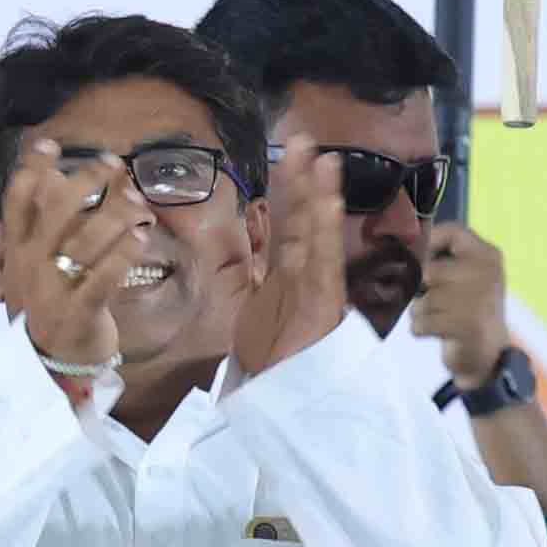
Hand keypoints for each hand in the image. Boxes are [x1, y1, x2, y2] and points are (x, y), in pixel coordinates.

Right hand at [0, 141, 155, 373]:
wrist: (51, 364)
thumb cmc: (53, 301)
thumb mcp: (36, 264)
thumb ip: (43, 224)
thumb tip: (49, 176)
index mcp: (18, 252)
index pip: (17, 202)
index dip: (31, 170)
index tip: (50, 145)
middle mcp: (31, 267)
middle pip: (55, 213)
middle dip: (85, 182)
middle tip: (112, 164)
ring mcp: (54, 292)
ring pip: (84, 243)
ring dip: (115, 214)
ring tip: (138, 199)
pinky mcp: (79, 314)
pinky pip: (102, 281)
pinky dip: (123, 257)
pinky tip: (140, 238)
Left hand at [234, 142, 348, 375]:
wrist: (288, 405)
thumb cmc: (269, 361)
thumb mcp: (243, 308)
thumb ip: (238, 271)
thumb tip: (218, 233)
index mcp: (288, 276)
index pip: (288, 225)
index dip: (288, 191)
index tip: (287, 157)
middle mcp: (305, 276)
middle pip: (304, 222)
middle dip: (305, 182)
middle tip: (304, 141)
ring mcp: (317, 289)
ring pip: (318, 236)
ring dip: (321, 196)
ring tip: (324, 160)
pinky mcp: (323, 306)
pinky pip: (325, 263)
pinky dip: (327, 231)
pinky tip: (328, 203)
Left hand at [411, 222, 513, 383]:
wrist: (488, 353)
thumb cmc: (467, 309)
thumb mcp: (465, 276)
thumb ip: (442, 258)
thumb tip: (403, 249)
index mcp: (488, 255)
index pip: (453, 232)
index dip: (429, 243)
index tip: (423, 261)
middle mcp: (487, 273)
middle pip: (429, 271)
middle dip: (421, 291)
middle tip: (433, 300)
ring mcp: (480, 300)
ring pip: (423, 301)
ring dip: (421, 313)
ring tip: (437, 318)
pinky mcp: (467, 327)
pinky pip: (421, 323)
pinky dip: (421, 330)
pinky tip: (437, 332)